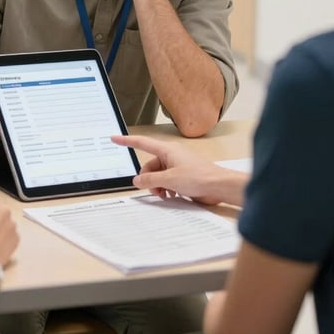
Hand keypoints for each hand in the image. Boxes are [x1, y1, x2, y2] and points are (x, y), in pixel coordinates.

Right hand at [112, 134, 245, 205]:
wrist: (219, 186)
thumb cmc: (199, 177)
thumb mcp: (169, 179)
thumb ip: (150, 180)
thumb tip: (136, 181)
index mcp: (167, 150)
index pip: (142, 143)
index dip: (127, 141)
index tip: (114, 138)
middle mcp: (171, 156)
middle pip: (150, 166)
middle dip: (148, 179)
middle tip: (154, 191)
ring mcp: (177, 166)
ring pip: (158, 175)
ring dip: (158, 186)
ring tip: (165, 194)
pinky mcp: (183, 176)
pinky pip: (167, 180)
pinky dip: (166, 188)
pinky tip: (172, 195)